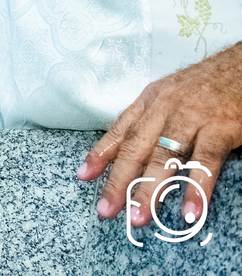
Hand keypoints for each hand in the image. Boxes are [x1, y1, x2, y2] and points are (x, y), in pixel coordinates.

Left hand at [78, 43, 241, 225]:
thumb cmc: (209, 85)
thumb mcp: (172, 96)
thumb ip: (153, 120)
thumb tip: (133, 149)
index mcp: (151, 100)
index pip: (120, 129)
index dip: (100, 153)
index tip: (83, 176)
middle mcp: (164, 108)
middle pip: (135, 148)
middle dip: (118, 181)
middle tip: (107, 210)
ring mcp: (191, 117)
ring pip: (164, 157)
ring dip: (149, 190)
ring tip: (139, 217)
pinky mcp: (220, 127)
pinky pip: (205, 161)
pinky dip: (196, 188)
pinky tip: (188, 211)